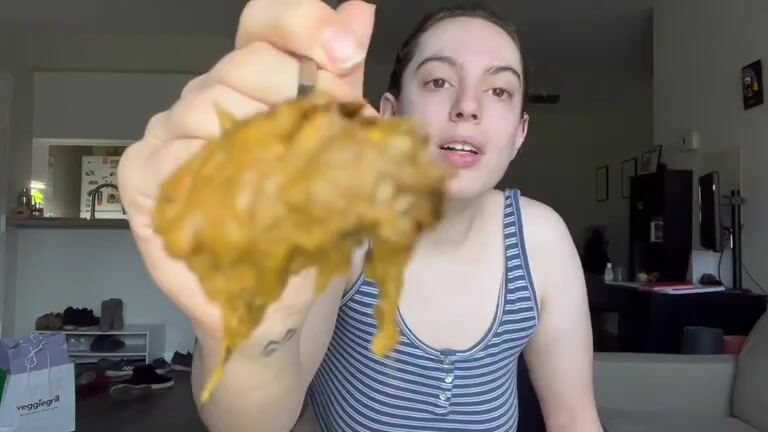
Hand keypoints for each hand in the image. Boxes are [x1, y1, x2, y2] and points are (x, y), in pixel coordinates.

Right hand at [117, 0, 375, 342]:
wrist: (279, 300)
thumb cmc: (309, 223)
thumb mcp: (338, 153)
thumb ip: (342, 83)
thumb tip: (358, 9)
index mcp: (258, 83)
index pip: (264, 24)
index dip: (300, 23)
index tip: (342, 49)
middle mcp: (210, 95)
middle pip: (244, 63)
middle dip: (294, 100)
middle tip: (319, 152)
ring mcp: (171, 131)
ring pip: (207, 104)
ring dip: (255, 147)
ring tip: (279, 190)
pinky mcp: (143, 172)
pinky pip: (173, 155)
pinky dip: (209, 175)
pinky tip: (232, 201)